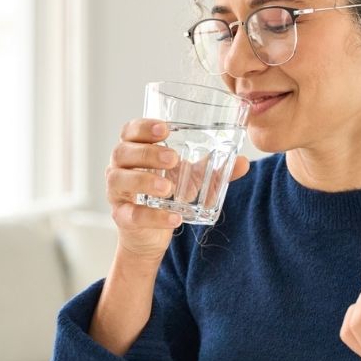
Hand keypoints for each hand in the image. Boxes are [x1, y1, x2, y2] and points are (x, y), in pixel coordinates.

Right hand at [105, 118, 249, 262]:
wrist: (150, 233)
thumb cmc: (167, 193)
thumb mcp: (191, 178)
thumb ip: (213, 168)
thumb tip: (243, 162)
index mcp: (134, 149)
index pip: (130, 130)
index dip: (143, 127)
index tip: (165, 129)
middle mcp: (119, 167)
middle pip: (123, 151)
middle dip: (148, 153)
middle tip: (174, 158)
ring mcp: (117, 192)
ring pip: (120, 180)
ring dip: (144, 181)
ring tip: (168, 188)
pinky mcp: (121, 216)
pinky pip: (132, 214)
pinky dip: (153, 216)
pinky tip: (174, 218)